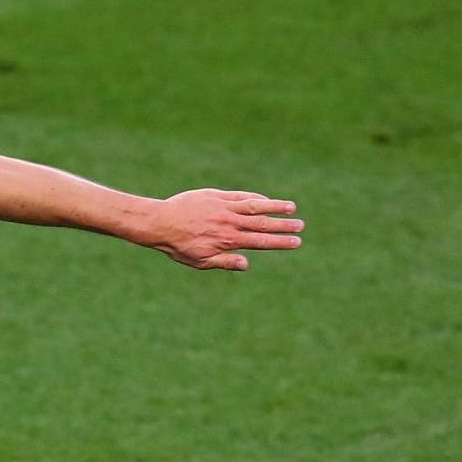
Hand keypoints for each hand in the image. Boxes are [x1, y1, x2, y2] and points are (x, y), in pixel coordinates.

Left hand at [147, 190, 302, 270]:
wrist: (160, 223)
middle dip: (284, 225)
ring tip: (292, 208)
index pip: (261, 242)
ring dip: (275, 207)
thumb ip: (224, 263)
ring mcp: (224, 208)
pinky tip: (266, 200)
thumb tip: (246, 265)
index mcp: (228, 241)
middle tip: (301, 226)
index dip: (280, 242)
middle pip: (263, 224)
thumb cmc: (178, 246)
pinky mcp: (217, 196)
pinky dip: (255, 198)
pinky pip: (241, 196)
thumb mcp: (200, 261)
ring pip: (256, 206)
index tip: (296, 242)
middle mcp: (230, 224)